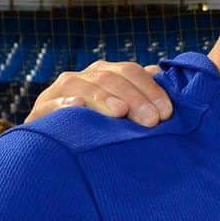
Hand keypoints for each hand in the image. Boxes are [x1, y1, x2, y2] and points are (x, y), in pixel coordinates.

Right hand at [25, 61, 171, 126]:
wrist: (58, 149)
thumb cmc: (102, 130)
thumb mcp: (126, 115)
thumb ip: (145, 100)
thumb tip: (178, 92)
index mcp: (106, 73)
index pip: (131, 72)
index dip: (151, 89)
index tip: (167, 113)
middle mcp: (84, 77)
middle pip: (110, 77)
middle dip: (134, 98)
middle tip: (152, 121)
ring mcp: (60, 91)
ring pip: (82, 86)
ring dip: (103, 97)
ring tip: (120, 112)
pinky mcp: (41, 110)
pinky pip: (52, 104)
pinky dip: (65, 104)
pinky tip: (77, 107)